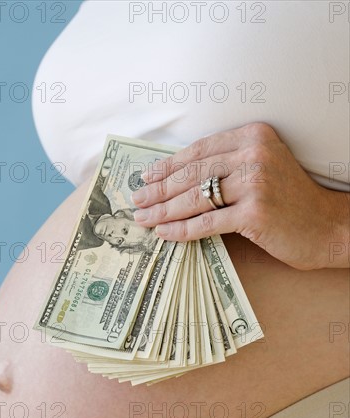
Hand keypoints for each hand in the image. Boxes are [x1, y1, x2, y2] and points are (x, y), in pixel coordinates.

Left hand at [131, 122, 346, 269]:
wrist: (327, 226)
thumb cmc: (290, 200)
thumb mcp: (262, 168)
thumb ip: (227, 165)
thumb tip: (178, 179)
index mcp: (252, 136)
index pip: (198, 151)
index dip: (168, 165)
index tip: (146, 177)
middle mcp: (253, 153)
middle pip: (192, 173)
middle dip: (158, 190)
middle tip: (136, 200)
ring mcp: (254, 182)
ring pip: (194, 198)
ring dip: (163, 211)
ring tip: (143, 218)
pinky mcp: (255, 212)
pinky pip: (207, 222)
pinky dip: (182, 230)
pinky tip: (164, 234)